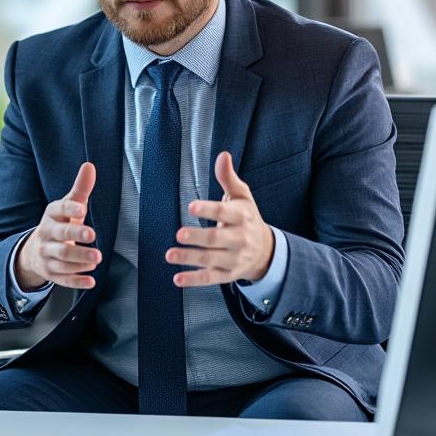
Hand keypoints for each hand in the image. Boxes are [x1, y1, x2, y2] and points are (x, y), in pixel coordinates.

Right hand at [14, 162, 101, 290]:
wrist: (34, 252)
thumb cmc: (59, 224)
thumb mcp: (67, 206)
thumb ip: (80, 189)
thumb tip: (89, 165)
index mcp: (51, 216)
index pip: (58, 210)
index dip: (70, 209)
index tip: (82, 209)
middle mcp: (46, 235)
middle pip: (60, 237)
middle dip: (75, 236)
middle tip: (92, 235)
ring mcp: (47, 256)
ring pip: (62, 259)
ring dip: (79, 259)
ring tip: (96, 258)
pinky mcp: (52, 273)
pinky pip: (63, 279)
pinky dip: (76, 281)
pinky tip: (90, 281)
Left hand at [167, 151, 274, 286]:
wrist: (266, 251)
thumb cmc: (247, 218)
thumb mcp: (242, 197)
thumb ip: (228, 178)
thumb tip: (223, 155)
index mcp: (241, 216)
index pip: (225, 212)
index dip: (208, 209)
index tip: (192, 206)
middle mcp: (239, 239)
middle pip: (216, 239)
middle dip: (198, 237)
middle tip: (179, 233)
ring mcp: (233, 259)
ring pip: (210, 260)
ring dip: (189, 258)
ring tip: (169, 255)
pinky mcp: (226, 275)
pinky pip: (209, 279)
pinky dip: (193, 280)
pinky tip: (177, 279)